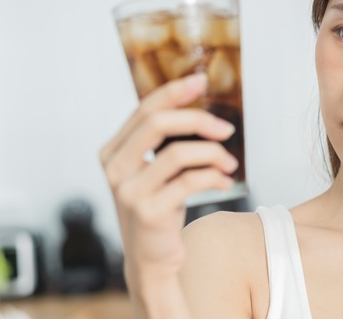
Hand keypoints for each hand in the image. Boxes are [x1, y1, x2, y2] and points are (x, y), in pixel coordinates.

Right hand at [99, 74, 238, 288]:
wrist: (151, 261)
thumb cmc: (159, 209)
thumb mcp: (155, 172)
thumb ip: (164, 143)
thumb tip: (200, 107)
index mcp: (112, 152)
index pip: (144, 110)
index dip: (174, 92)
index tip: (201, 81)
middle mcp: (114, 169)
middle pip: (157, 123)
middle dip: (198, 119)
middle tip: (227, 127)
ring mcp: (129, 192)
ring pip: (178, 153)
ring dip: (213, 154)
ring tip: (230, 162)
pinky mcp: (148, 212)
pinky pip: (190, 181)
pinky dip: (215, 177)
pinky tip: (225, 181)